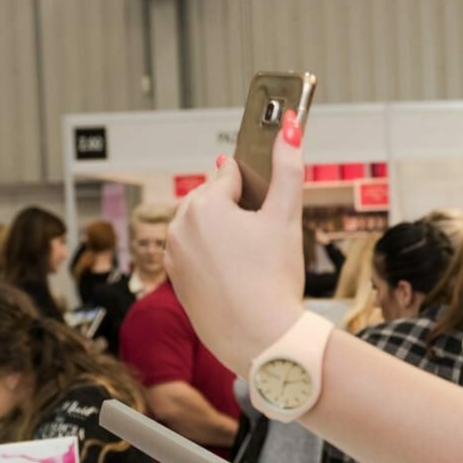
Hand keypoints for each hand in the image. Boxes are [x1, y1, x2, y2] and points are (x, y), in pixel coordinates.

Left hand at [167, 110, 307, 373]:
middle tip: (266, 239)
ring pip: (205, 228)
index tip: (269, 207)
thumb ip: (288, 168)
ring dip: (227, 235)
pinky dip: (215, 260)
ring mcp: (173, 255)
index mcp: (204, 204)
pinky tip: (238, 277)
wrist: (260, 339)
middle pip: (215, 200)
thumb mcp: (286, 218)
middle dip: (240, 211)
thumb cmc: (274, 279)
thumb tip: (289, 124)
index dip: (257, 189)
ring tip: (253, 261)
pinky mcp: (175, 280)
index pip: (231, 174)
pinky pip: (196, 256)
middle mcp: (179, 225)